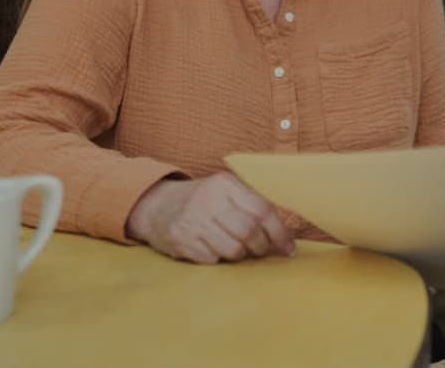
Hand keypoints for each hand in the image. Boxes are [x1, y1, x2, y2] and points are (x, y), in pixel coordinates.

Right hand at [126, 172, 294, 262]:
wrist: (156, 206)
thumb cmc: (202, 202)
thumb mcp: (225, 192)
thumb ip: (253, 206)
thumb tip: (287, 234)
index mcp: (225, 184)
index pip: (262, 209)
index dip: (279, 232)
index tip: (288, 248)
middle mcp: (208, 200)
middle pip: (249, 231)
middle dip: (261, 247)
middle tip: (262, 251)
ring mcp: (192, 221)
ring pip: (233, 250)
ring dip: (240, 255)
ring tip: (236, 248)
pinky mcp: (180, 240)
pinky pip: (212, 260)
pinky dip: (219, 259)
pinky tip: (213, 249)